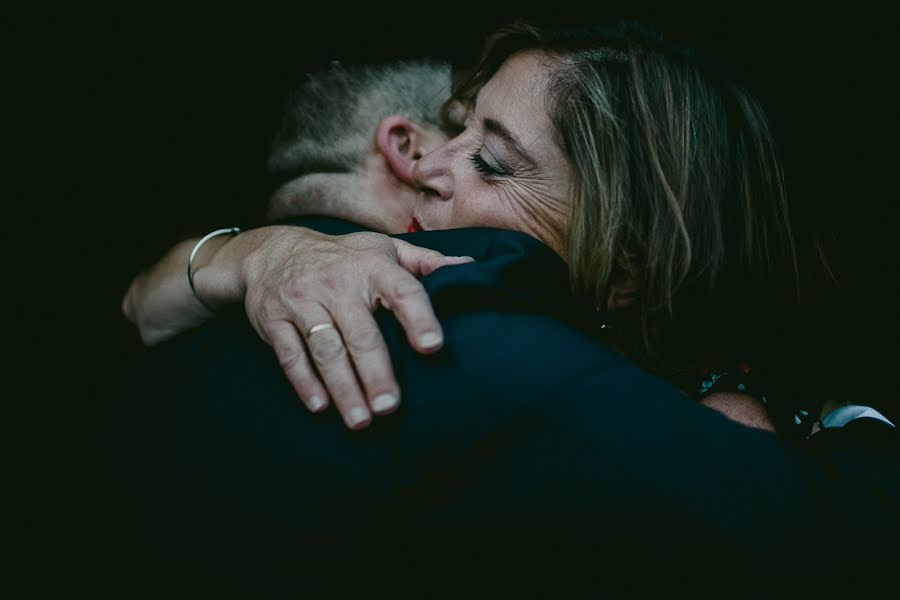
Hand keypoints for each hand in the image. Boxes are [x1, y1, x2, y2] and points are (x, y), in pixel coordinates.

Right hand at [239, 226, 472, 429]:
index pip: (401, 291)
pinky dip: (305, 382)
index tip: (432, 347)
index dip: (419, 318)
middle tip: (391, 407)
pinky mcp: (274, 320)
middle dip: (376, 372)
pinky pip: (290, 355)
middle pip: (361, 333)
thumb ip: (425, 261)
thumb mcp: (383, 249)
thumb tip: (469, 265)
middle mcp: (337, 282)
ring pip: (326, 349)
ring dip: (344, 387)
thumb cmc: (342, 257)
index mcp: (371, 266)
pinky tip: (321, 405)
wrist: (272, 252)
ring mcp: (303, 301)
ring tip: (361, 419)